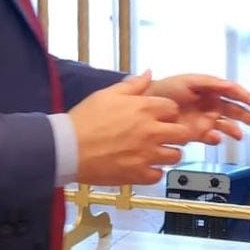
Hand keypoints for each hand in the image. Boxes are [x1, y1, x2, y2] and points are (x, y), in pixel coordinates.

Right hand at [70, 71, 203, 185]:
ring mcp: (146, 154)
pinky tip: (144, 167)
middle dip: (176, 134)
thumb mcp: (107, 94)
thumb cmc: (84, 120)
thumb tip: (148, 73)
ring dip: (168, 154)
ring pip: (175, 156)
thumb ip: (132, 84)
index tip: (162, 117)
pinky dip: (153, 172)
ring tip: (156, 152)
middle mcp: (151, 131)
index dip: (168, 113)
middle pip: (183, 134)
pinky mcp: (137, 174)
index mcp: (145, 109)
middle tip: (166, 136)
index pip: (174, 109)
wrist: (67, 147)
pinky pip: (158, 175)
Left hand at [147, 73, 249, 141]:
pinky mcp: (197, 133)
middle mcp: (210, 104)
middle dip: (247, 117)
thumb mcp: (187, 81)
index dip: (245, 97)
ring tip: (240, 136)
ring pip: (226, 125)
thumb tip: (227, 85)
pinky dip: (216, 139)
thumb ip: (208, 83)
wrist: (146, 106)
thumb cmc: (164, 89)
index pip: (232, 92)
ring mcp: (204, 119)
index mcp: (210, 89)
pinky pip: (212, 137)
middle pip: (234, 110)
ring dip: (235, 130)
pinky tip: (217, 139)